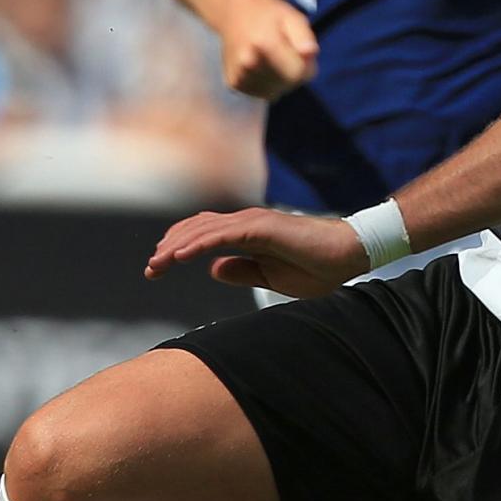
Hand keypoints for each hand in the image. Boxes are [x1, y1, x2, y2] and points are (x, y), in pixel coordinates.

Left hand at [145, 206, 367, 296]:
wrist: (349, 255)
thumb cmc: (318, 267)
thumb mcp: (271, 278)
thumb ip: (242, 271)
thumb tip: (212, 269)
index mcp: (247, 235)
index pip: (201, 235)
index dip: (176, 250)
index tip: (157, 269)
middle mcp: (246, 223)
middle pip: (195, 230)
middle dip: (168, 248)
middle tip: (150, 270)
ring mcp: (253, 222)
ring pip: (203, 231)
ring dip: (176, 247)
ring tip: (156, 264)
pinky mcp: (262, 228)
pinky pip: (222, 236)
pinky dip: (198, 244)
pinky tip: (180, 257)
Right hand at [216, 0, 318, 99]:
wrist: (235, 13)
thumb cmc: (269, 15)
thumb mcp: (293, 17)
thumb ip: (304, 36)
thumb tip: (310, 52)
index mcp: (264, 44)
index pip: (297, 74)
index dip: (305, 66)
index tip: (299, 52)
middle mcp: (248, 63)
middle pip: (286, 85)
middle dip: (292, 74)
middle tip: (284, 53)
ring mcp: (239, 76)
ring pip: (275, 93)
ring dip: (280, 81)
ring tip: (272, 58)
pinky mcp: (233, 84)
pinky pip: (262, 93)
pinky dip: (267, 85)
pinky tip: (262, 66)